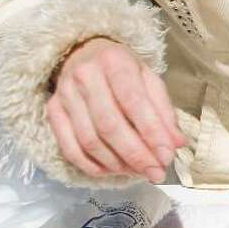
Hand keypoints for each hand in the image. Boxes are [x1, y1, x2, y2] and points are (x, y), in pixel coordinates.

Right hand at [46, 38, 185, 181]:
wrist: (84, 54)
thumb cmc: (124, 71)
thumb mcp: (149, 80)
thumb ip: (164, 111)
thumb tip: (176, 144)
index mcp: (114, 62)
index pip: (134, 102)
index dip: (152, 133)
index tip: (167, 157)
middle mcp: (85, 76)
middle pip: (109, 125)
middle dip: (135, 155)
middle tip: (155, 173)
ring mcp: (65, 94)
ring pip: (89, 140)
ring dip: (116, 163)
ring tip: (138, 172)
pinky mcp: (52, 111)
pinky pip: (69, 148)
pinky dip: (91, 165)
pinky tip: (112, 171)